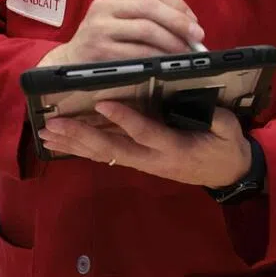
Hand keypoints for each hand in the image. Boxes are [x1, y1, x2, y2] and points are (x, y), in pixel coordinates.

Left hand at [39, 102, 252, 187]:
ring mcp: (142, 162)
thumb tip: (209, 107)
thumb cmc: (225, 148)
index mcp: (173, 148)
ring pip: (103, 154)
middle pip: (111, 149)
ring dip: (73, 144)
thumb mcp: (229, 133)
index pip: (145, 133)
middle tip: (53, 125)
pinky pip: (106, 154)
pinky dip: (81, 148)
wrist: (225, 174)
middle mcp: (151, 158)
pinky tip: (62, 142)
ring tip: (46, 135)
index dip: (124, 119)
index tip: (102, 103)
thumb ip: (219, 122)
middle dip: (80, 136)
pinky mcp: (137, 159)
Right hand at [40, 0, 202, 68]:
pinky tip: (166, 62)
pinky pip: (136, 52)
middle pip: (150, 7)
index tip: (193, 19)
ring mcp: (100, 28)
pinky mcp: (100, 50)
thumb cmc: (102, 40)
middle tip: (197, 35)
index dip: (176, 2)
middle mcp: (105, 6)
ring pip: (146, 29)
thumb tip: (187, 20)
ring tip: (185, 51)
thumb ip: (144, 12)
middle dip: (178, 21)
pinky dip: (157, 57)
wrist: (69, 62)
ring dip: (171, 41)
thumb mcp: (118, 18)